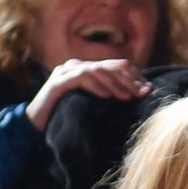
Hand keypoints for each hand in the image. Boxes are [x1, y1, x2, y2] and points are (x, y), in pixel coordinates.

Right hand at [26, 59, 151, 130]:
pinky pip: (79, 79)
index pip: (117, 66)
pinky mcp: (57, 82)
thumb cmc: (70, 113)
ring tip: (127, 97)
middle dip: (129, 80)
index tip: (149, 90)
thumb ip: (113, 95)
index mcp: (90, 69)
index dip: (135, 77)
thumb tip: (142, 94)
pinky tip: (106, 96)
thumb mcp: (96, 103)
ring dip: (114, 83)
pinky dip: (94, 86)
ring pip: (96, 70)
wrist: (37, 123)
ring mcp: (66, 71)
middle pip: (109, 66)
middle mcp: (78, 66)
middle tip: (142, 93)